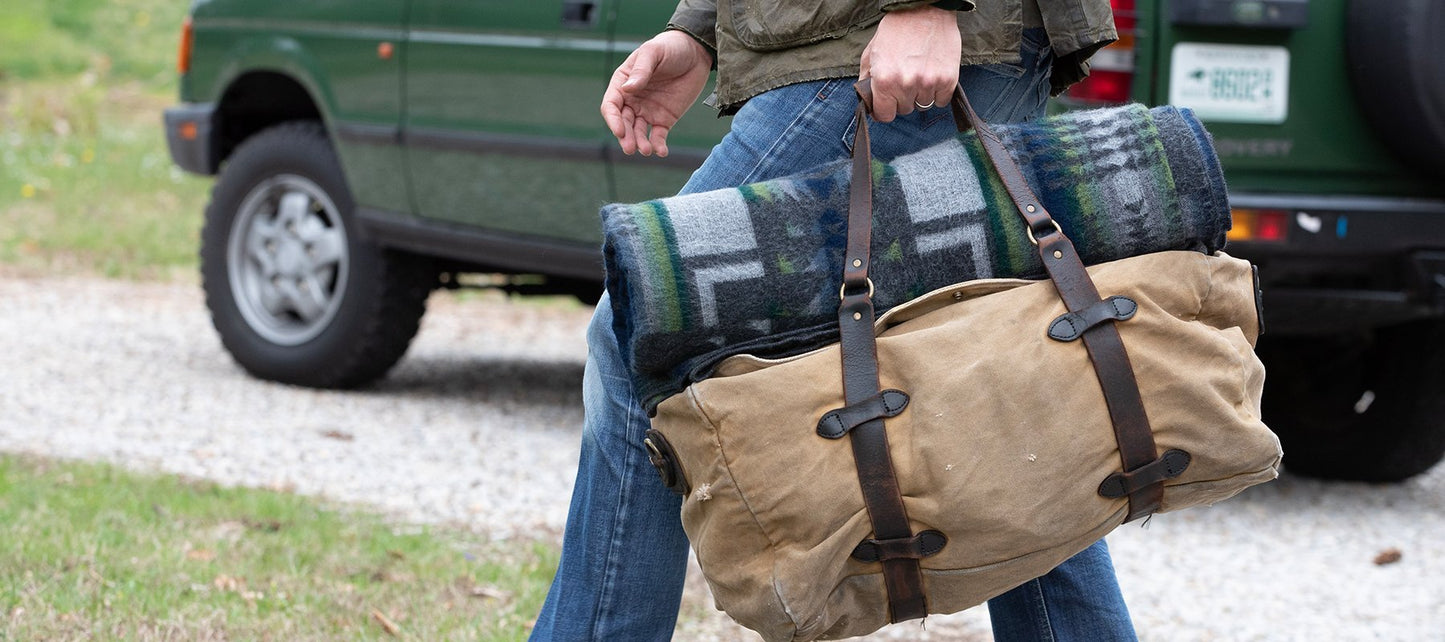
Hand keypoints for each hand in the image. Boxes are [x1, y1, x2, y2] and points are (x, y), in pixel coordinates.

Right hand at [601, 30, 711, 156]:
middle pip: (623, 123)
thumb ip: (641, 70)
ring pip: (638, 132)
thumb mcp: (653, 52)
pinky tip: (661, 152)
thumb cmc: (669, 48)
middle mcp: (632, 100)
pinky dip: (658, 145)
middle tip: (631, 148)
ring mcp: (647, 111)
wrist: (696, 53)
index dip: (613, 120)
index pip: (611, 106)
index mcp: (623, 84)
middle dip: (625, 137)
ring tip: (646, 150)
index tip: (620, 131)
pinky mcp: (664, 119)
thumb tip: (628, 88)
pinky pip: (657, 136)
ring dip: (640, 143)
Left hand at [859, 6, 961, 122]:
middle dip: (903, 98)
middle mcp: (906, 84)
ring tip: (919, 72)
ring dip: (920, 94)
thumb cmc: (896, 29)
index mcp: (884, 80)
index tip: (888, 101)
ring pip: (923, 105)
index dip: (885, 108)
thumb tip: (868, 102)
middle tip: (905, 76)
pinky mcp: (948, 80)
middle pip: (904, 110)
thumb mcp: (871, 52)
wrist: (925, 9)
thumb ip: (866, 79)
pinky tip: (933, 75)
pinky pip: (941, 101)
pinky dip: (938, 92)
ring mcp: (928, 83)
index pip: (884, 116)